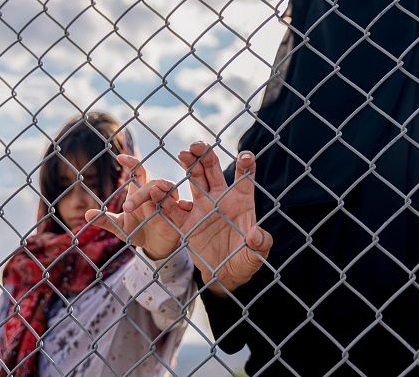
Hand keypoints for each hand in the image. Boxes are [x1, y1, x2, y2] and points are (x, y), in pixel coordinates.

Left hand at [84, 154, 192, 260]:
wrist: (154, 247)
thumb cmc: (137, 231)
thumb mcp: (120, 228)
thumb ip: (106, 221)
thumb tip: (87, 215)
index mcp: (140, 192)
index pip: (138, 172)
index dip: (131, 163)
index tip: (120, 157)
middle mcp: (155, 194)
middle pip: (151, 184)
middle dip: (140, 194)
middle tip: (127, 208)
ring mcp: (169, 203)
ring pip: (170, 190)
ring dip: (163, 190)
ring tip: (156, 192)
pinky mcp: (180, 215)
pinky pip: (183, 207)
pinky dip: (182, 205)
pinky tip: (181, 206)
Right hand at [154, 142, 272, 296]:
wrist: (225, 274)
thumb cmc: (245, 260)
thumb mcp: (256, 255)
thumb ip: (259, 245)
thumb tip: (256, 236)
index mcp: (241, 202)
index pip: (244, 179)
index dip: (246, 167)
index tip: (246, 156)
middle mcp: (220, 199)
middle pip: (213, 172)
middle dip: (206, 156)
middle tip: (198, 145)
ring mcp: (202, 208)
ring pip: (194, 181)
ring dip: (189, 166)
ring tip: (183, 154)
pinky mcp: (187, 223)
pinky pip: (174, 209)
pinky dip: (166, 200)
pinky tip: (159, 189)